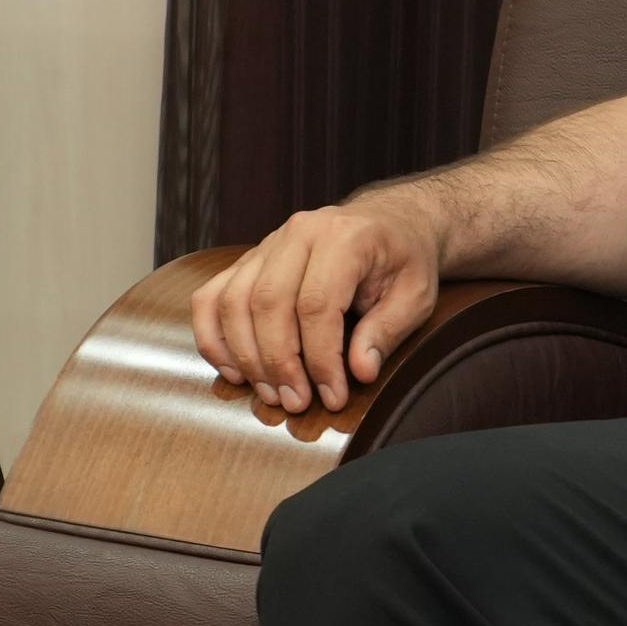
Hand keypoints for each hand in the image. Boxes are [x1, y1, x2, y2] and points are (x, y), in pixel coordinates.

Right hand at [189, 195, 449, 413]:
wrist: (389, 222)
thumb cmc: (403, 261)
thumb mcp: (415, 296)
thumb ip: (386, 331)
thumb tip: (361, 371)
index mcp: (342, 238)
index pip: (316, 305)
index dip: (320, 358)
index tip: (332, 396)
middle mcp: (297, 234)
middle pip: (268, 303)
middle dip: (278, 362)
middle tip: (295, 403)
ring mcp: (266, 244)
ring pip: (233, 301)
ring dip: (245, 356)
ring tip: (270, 394)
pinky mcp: (248, 260)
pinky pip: (211, 296)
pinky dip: (213, 336)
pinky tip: (233, 371)